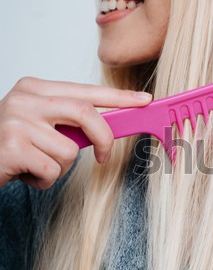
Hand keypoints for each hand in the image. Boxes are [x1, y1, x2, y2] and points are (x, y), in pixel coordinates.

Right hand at [0, 77, 152, 189]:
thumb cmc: (12, 147)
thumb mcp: (41, 126)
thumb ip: (70, 121)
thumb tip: (111, 125)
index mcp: (35, 89)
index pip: (85, 91)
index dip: (118, 98)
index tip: (144, 101)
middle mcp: (25, 99)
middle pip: (85, 113)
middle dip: (103, 138)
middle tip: (104, 156)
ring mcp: (16, 121)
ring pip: (69, 150)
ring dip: (59, 167)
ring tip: (36, 165)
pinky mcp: (12, 146)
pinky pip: (52, 169)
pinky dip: (45, 180)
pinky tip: (26, 175)